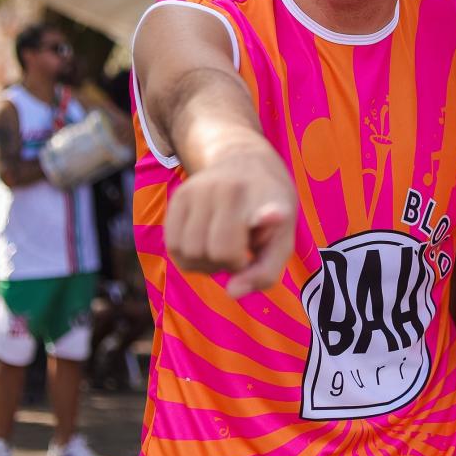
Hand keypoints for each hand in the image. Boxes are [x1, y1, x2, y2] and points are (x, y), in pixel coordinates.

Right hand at [165, 143, 295, 298]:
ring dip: (204, 262)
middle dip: (223, 263)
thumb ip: (265, 271)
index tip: (253, 247)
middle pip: (202, 254)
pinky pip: (172, 246)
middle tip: (241, 250)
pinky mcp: (175, 199)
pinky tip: (209, 244)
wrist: (248, 163)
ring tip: (224, 247)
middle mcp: (211, 187)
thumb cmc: (271, 207)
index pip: (225, 248)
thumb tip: (232, 293)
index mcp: (241, 192)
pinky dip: (189, 256)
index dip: (237, 261)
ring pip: (183, 252)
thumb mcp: (283, 239)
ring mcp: (190, 191)